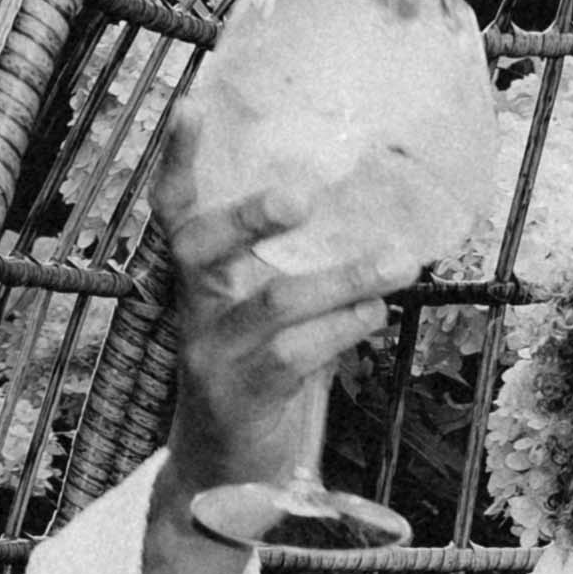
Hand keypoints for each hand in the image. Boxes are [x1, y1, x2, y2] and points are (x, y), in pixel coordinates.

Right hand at [150, 95, 435, 486]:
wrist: (229, 472)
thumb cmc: (260, 373)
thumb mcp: (267, 311)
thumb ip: (297, 266)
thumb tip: (375, 213)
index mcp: (198, 277)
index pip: (174, 208)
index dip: (178, 157)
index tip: (193, 101)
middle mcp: (194, 308)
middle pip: (200, 247)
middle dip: (250, 216)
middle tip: (301, 196)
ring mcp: (212, 354)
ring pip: (272, 303)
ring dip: (343, 277)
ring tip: (398, 261)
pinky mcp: (240, 398)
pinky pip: (294, 354)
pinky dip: (343, 328)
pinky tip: (375, 313)